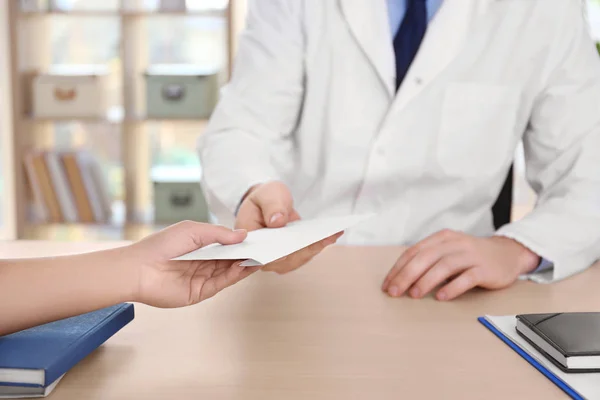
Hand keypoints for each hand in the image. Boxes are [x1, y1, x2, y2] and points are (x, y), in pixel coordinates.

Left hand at [128, 221, 260, 307]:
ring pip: (229, 271)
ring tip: (262, 256)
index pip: (227, 245)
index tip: (259, 238)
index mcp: (200, 246)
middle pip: (231, 259)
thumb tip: (243, 235)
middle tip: (266, 248)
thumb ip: (219, 234)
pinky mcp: (200, 292)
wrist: (139, 269)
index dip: (242, 242)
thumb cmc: (161, 245)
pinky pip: (222, 282)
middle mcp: (203, 262)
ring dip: (245, 264)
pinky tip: (246, 266)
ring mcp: (202, 277)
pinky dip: (236, 275)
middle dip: (247, 253)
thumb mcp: (193, 230)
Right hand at [236, 181, 340, 273]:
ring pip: (298, 258)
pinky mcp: (290, 255)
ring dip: (316, 247)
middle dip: (305, 248)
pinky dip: (319, 245)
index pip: (264, 253)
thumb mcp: (266, 195)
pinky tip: (332, 235)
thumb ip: (270, 206)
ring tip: (332, 235)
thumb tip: (277, 221)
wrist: (269, 202)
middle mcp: (261, 256)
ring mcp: (277, 258)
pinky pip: (305, 253)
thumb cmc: (264, 198)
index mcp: (249, 242)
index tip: (297, 245)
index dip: (280, 252)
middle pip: (285, 258)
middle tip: (324, 238)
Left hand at [382, 230, 539, 300]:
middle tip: (395, 292)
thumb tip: (401, 280)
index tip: (387, 284)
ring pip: (444, 266)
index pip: (414, 251)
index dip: (398, 268)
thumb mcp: (448, 251)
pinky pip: (467, 278)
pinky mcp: (485, 269)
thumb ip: (428, 260)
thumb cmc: (470, 256)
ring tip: (414, 295)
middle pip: (426, 257)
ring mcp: (471, 255)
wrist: (507, 254)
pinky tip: (441, 297)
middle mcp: (455, 243)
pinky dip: (452, 287)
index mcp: (442, 238)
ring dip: (426, 281)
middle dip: (407, 275)